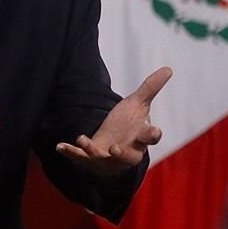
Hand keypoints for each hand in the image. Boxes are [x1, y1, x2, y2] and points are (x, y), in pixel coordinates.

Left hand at [56, 67, 171, 175]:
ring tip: (82, 139)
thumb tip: (168, 68)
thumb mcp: (138, 104)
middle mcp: (127, 152)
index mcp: (141, 138)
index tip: (155, 131)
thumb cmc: (130, 125)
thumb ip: (150, 88)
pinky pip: (81, 158)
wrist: (113, 145)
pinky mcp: (91, 160)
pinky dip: (70, 152)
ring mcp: (108, 159)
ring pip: (102, 158)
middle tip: (115, 149)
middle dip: (122, 154)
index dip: (153, 134)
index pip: (150, 137)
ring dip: (92, 150)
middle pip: (129, 157)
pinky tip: (59, 146)